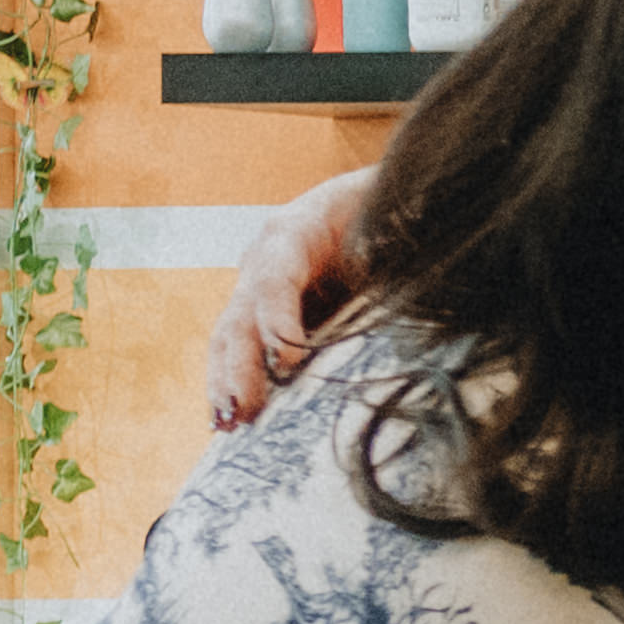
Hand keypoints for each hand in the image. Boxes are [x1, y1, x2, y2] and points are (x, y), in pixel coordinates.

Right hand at [212, 167, 374, 425]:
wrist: (362, 200)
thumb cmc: (379, 214)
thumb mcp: (386, 231)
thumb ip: (384, 263)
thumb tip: (398, 310)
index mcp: (294, 232)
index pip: (276, 278)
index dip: (277, 318)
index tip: (287, 357)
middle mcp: (263, 259)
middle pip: (241, 314)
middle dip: (239, 365)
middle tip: (242, 408)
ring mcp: (255, 284)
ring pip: (229, 334)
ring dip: (224, 381)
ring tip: (225, 423)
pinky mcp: (260, 308)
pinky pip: (238, 346)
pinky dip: (230, 381)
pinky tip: (227, 418)